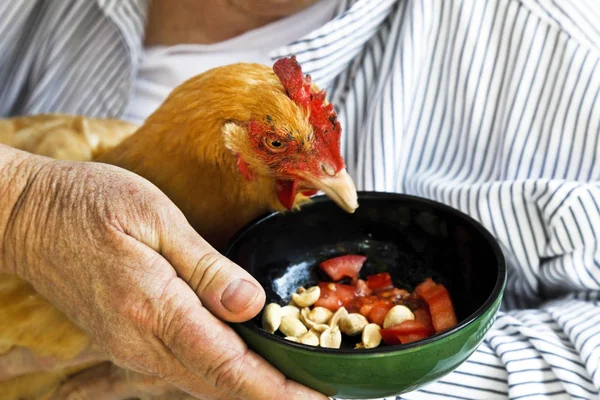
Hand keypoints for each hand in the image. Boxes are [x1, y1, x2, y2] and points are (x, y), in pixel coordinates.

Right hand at [3, 152, 325, 399]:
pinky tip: (242, 362)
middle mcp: (141, 341)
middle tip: (318, 392)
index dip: (276, 389)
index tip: (316, 397)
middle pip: (218, 385)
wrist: (27, 216)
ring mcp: (130, 346)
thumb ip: (205, 267)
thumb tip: (251, 305)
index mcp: (154, 307)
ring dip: (248, 388)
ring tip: (292, 381)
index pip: (228, 365)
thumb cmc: (89, 203)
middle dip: (272, 395)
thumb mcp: (155, 218)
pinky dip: (220, 373)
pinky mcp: (125, 340)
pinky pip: (182, 368)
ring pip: (201, 382)